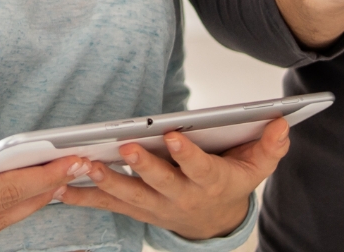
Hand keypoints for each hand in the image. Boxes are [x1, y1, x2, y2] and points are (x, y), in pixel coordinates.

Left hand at [61, 119, 288, 239]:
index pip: (200, 168)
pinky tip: (63, 188)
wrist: (215, 222)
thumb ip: (271, 145)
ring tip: (88, 166)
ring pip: (131, 196)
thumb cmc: (233, 182)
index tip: (173, 136)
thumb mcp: (258, 166)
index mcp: (211, 182)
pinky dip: (86, 197)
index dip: (187, 154)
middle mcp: (182, 198)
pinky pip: (109, 205)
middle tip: (125, 147)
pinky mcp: (137, 209)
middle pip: (160, 184)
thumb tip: (281, 122)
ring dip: (108, 182)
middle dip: (143, 167)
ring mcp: (157, 206)